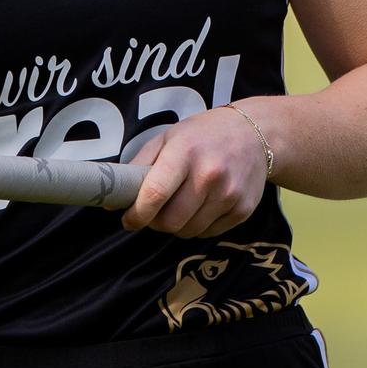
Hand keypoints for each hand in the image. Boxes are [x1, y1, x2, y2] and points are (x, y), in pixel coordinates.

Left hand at [120, 106, 267, 238]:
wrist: (255, 134)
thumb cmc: (203, 135)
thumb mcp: (168, 138)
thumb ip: (140, 166)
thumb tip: (112, 200)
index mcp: (184, 153)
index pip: (155, 193)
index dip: (137, 214)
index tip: (128, 220)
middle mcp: (209, 175)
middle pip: (171, 221)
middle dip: (155, 223)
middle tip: (153, 213)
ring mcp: (228, 194)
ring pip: (189, 231)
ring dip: (176, 226)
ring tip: (178, 206)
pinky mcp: (242, 210)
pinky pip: (209, 233)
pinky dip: (197, 226)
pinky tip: (200, 206)